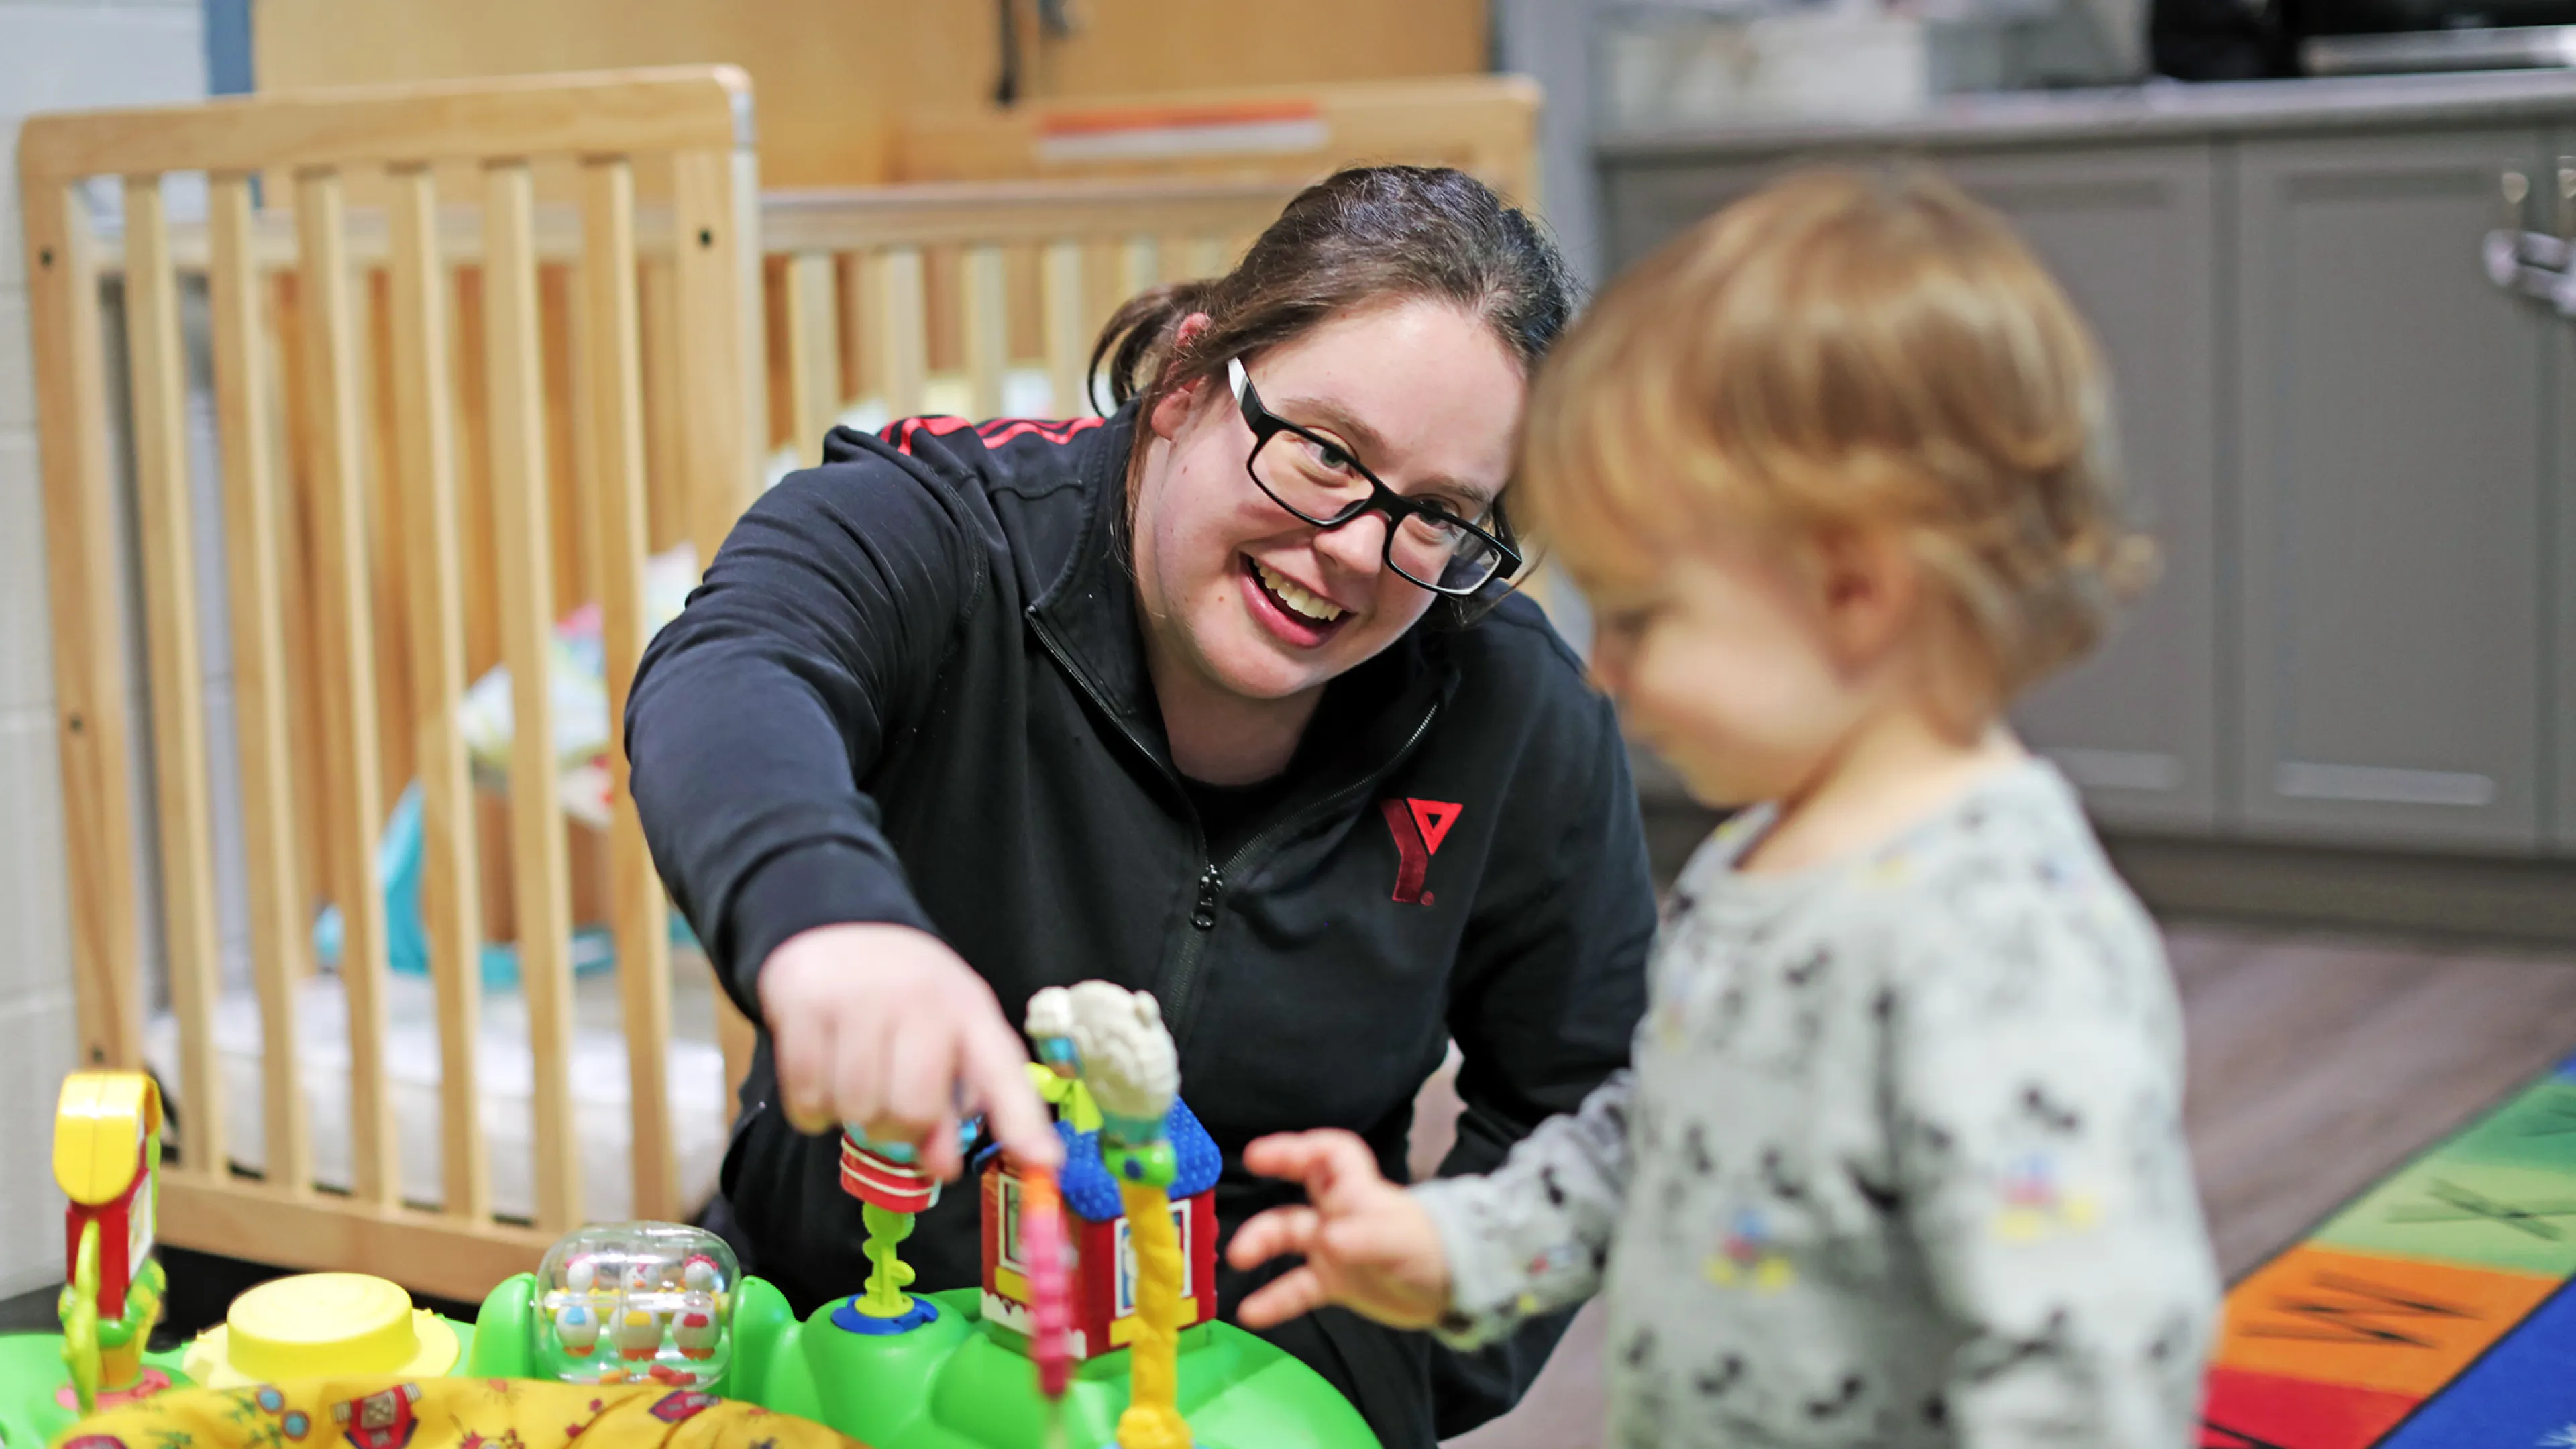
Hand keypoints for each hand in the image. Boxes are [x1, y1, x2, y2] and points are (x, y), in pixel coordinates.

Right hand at [758, 922, 1059, 1177]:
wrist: (839, 925)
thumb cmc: (904, 995)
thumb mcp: (944, 1034)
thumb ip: (951, 1103)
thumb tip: (942, 1168)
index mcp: (969, 1012)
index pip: (1002, 1073)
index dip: (1023, 1123)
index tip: (1044, 1164)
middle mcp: (921, 1000)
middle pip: (912, 1111)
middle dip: (898, 1130)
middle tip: (889, 1108)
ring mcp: (861, 998)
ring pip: (855, 1108)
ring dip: (850, 1114)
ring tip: (855, 1080)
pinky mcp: (807, 1004)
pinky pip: (807, 1094)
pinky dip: (811, 1109)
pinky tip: (822, 1078)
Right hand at [1226, 1130, 1451, 1331]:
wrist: (1451, 1290)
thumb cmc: (1429, 1249)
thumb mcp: (1399, 1241)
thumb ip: (1364, 1238)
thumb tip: (1327, 1239)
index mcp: (1358, 1191)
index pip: (1328, 1155)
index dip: (1297, 1149)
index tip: (1260, 1156)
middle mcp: (1338, 1214)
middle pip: (1296, 1201)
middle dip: (1266, 1213)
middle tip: (1242, 1225)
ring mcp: (1332, 1248)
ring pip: (1289, 1239)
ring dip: (1263, 1247)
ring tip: (1239, 1261)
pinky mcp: (1334, 1281)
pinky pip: (1297, 1287)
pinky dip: (1275, 1299)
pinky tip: (1252, 1313)